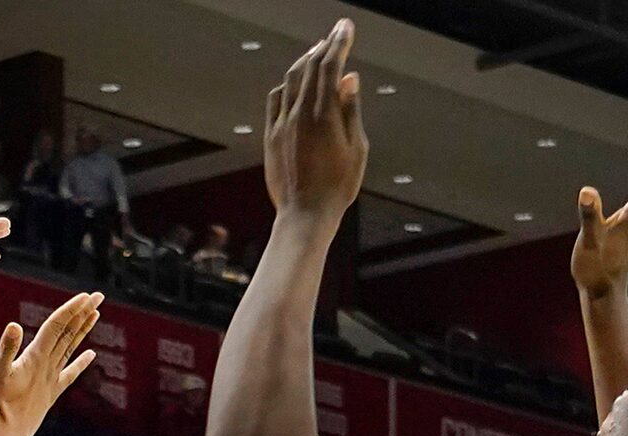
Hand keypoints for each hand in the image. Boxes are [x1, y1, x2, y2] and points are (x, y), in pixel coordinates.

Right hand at [0, 291, 103, 435]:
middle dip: (83, 313)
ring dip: (83, 330)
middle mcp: (48, 366)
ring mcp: (51, 379)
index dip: (70, 309)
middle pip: (68, 333)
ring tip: (96, 314)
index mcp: (35, 357)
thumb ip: (6, 349)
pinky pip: (70, 373)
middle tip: (98, 296)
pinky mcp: (51, 393)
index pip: (56, 326)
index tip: (85, 296)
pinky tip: (92, 354)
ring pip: (71, 348)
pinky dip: (81, 362)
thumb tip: (14, 325)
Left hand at [262, 21, 367, 218]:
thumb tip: (348, 78)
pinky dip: (287, 84)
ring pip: (290, 80)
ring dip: (304, 61)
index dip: (338, 42)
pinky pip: (275, 100)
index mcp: (324, 114)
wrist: (305, 215)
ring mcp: (282, 124)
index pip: (330, 65)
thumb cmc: (337, 186)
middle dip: (324, 45)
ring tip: (317, 51)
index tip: (346, 27)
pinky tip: (295, 81)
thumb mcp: (357, 148)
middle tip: (335, 33)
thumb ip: (350, 110)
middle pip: (309, 67)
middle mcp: (299, 114)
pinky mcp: (270, 136)